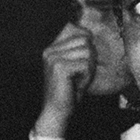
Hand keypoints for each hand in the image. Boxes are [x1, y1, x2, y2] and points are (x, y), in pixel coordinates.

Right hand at [33, 22, 95, 139]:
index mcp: (51, 47)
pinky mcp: (60, 67)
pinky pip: (85, 64)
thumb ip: (79, 48)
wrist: (56, 111)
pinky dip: (86, 76)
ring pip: (87, 51)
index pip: (75, 28)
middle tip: (79, 73)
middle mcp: (49, 50)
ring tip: (78, 79)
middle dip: (88, 57)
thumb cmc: (68, 89)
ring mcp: (53, 58)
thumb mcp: (74, 64)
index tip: (79, 61)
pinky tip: (77, 84)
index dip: (85, 41)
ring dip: (88, 68)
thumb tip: (89, 34)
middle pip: (84, 39)